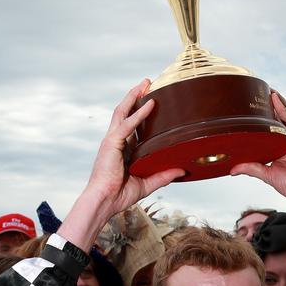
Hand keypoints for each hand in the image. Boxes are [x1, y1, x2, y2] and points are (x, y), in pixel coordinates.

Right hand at [59, 81, 184, 252]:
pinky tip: (150, 103)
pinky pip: (127, 125)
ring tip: (145, 83)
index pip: (130, 124)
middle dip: (134, 96)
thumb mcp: (147, 183)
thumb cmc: (119, 195)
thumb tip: (182, 170)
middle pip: (124, 111)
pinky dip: (139, 113)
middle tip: (147, 82)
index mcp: (121, 149)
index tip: (151, 100)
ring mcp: (111, 140)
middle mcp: (115, 141)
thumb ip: (163, 175)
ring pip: (122, 111)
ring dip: (133, 96)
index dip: (139, 111)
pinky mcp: (111, 143)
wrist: (104, 202)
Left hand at [230, 92, 285, 203]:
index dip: (263, 121)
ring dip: (278, 103)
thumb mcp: (266, 174)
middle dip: (270, 107)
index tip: (252, 112)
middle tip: (258, 94)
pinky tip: (274, 99)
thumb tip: (232, 170)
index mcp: (281, 150)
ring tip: (268, 90)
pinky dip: (282, 109)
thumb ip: (250, 168)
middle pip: (279, 120)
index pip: (271, 131)